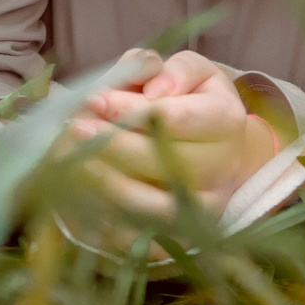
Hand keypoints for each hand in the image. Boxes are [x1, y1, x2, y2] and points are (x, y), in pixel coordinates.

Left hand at [65, 51, 282, 223]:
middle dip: (116, 144)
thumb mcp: (190, 71)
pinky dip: (112, 217)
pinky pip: (146, 235)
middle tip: (77, 128)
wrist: (213, 148)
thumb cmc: (191, 100)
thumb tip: (156, 89)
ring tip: (76, 160)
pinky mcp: (187, 235)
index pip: (178, 117)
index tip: (94, 98)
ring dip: (110, 182)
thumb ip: (173, 69)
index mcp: (228, 120)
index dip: (132, 109)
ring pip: (156, 203)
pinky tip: (87, 194)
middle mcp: (225, 167)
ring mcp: (208, 206)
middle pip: (167, 161)